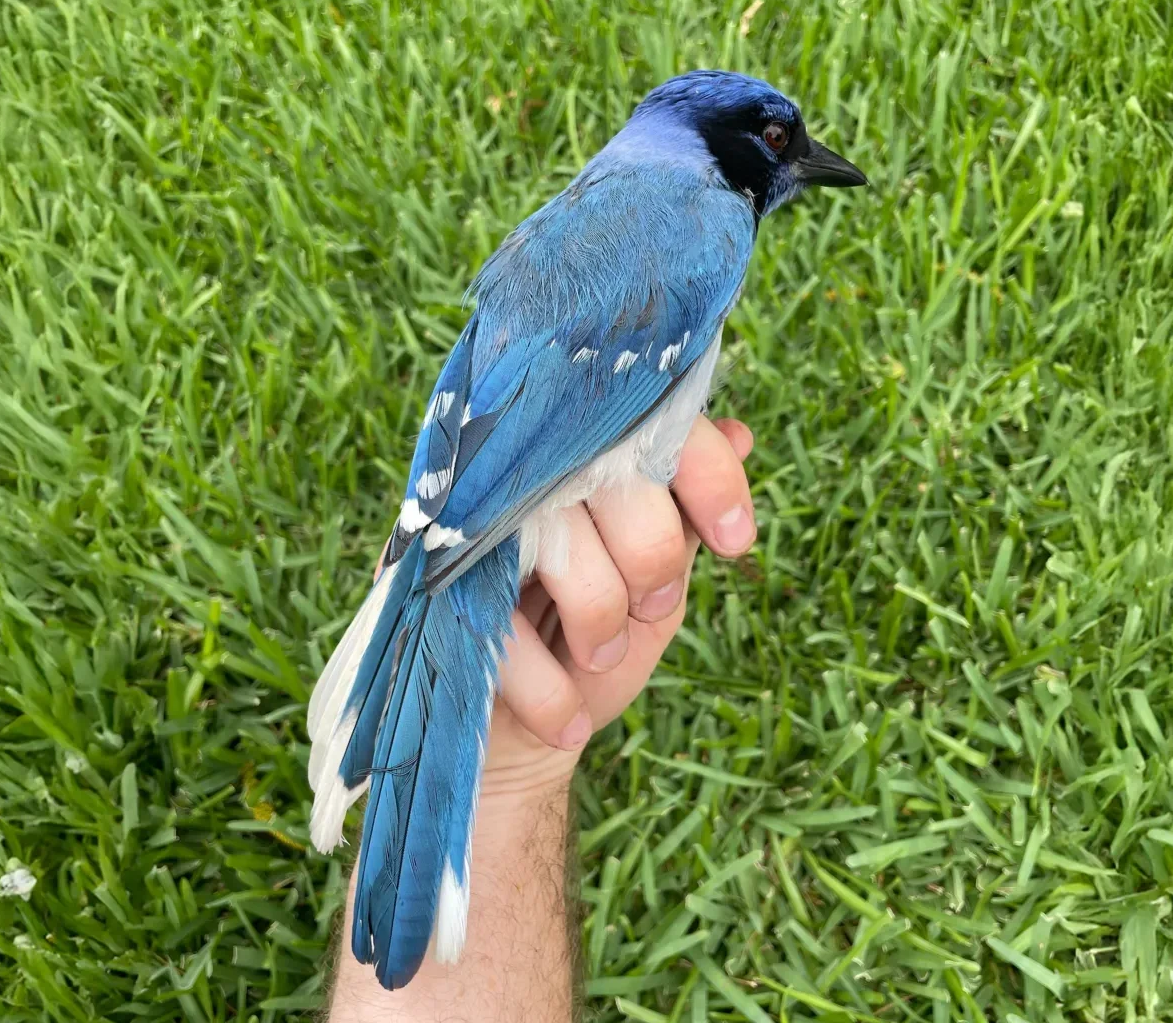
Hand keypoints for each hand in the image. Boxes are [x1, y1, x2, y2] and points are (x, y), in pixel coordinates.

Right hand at [466, 415, 754, 798]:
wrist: (510, 751)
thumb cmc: (584, 655)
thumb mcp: (654, 593)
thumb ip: (683, 526)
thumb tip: (742, 434)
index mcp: (578, 464)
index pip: (652, 421)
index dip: (708, 472)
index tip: (735, 541)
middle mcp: (521, 477)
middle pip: (614, 475)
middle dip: (652, 558)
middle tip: (648, 607)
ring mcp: (470, 532)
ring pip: (564, 541)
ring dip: (600, 621)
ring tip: (598, 658)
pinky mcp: (431, 594)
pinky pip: (506, 628)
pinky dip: (552, 692)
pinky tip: (568, 723)